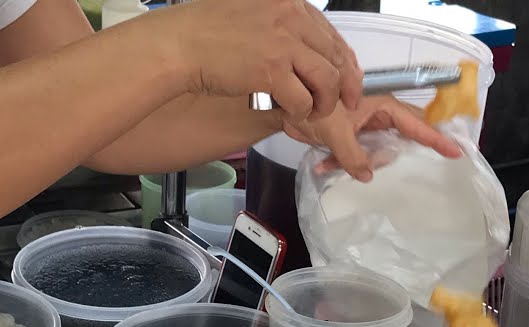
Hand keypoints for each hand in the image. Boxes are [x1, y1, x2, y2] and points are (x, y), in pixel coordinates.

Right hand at [149, 0, 361, 118]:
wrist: (179, 44)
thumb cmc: (205, 31)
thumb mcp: (251, 11)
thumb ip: (279, 23)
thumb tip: (302, 49)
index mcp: (289, 1)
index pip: (331, 33)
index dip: (346, 60)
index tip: (349, 78)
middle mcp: (291, 16)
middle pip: (335, 56)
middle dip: (345, 85)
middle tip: (345, 104)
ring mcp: (283, 43)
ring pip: (327, 79)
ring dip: (324, 101)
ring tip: (314, 111)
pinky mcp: (272, 70)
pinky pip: (303, 99)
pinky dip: (302, 112)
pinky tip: (292, 114)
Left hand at [283, 96, 463, 180]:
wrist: (283, 100)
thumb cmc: (314, 108)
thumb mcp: (336, 133)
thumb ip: (353, 157)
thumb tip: (367, 176)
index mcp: (381, 104)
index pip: (416, 123)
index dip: (436, 139)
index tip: (456, 151)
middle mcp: (376, 112)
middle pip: (401, 134)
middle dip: (402, 153)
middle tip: (423, 168)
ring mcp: (363, 121)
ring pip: (376, 147)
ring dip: (363, 161)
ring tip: (346, 164)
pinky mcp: (348, 130)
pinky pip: (354, 150)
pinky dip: (341, 160)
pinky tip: (323, 167)